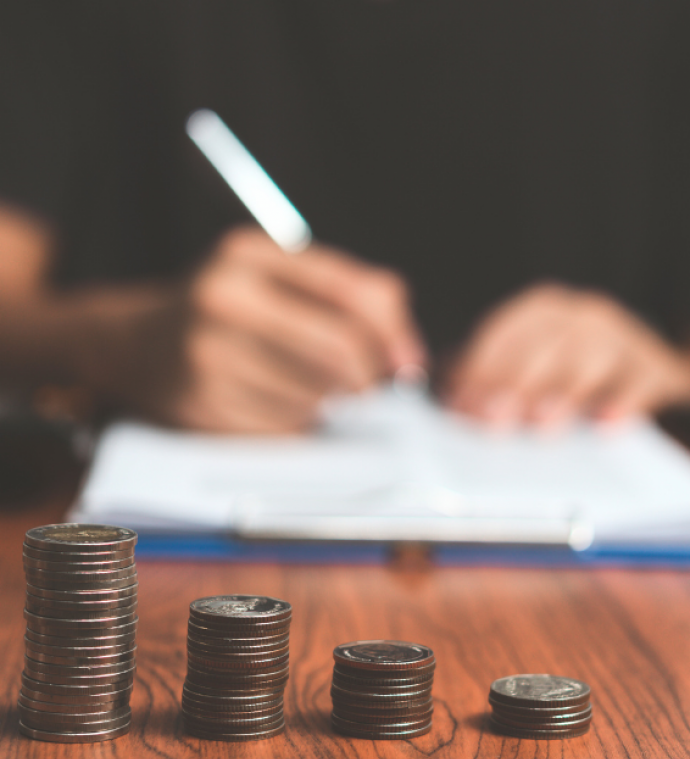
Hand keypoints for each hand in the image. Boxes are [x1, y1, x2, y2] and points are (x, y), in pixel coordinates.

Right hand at [162, 228, 424, 432]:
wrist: (137, 344)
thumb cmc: (227, 312)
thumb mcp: (277, 280)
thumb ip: (348, 298)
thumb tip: (404, 356)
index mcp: (250, 254)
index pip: (351, 292)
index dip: (393, 332)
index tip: (408, 363)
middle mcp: (224, 297)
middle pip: (339, 351)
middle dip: (368, 378)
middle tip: (368, 387)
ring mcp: (208, 353)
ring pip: (316, 397)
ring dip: (329, 404)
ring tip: (307, 388)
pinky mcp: (202, 403)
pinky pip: (285, 428)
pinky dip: (298, 424)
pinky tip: (278, 405)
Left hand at [446, 284, 689, 426]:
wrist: (650, 368)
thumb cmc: (571, 370)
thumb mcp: (532, 365)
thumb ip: (492, 378)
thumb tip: (455, 403)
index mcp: (539, 311)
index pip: (503, 335)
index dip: (480, 370)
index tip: (464, 404)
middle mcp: (578, 315)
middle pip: (541, 346)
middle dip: (514, 383)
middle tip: (494, 418)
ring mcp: (619, 336)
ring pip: (587, 359)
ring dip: (562, 392)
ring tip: (542, 422)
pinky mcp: (653, 364)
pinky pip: (637, 380)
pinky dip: (623, 402)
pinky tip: (606, 424)